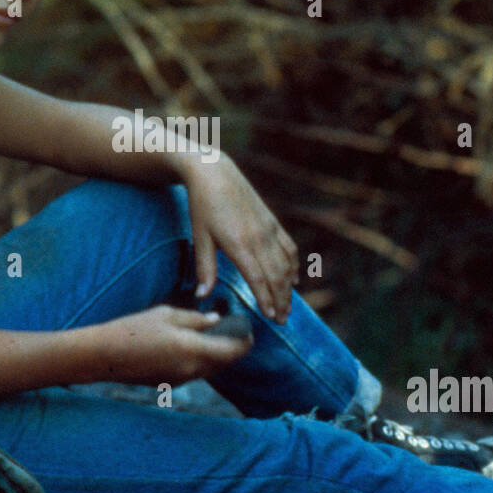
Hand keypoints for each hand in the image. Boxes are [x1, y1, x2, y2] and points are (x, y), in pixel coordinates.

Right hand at [92, 305, 252, 385]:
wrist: (105, 356)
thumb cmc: (133, 329)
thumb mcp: (166, 315)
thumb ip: (195, 319)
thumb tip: (216, 320)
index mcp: (193, 350)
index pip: (232, 351)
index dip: (244, 342)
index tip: (247, 330)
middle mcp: (192, 369)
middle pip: (224, 363)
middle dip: (233, 349)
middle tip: (234, 331)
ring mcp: (181, 380)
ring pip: (210, 369)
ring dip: (217, 355)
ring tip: (214, 336)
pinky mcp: (171, 384)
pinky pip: (195, 372)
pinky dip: (201, 361)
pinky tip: (192, 347)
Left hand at [177, 151, 298, 322]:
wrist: (214, 172)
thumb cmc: (202, 205)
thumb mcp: (199, 237)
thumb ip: (204, 268)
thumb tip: (203, 296)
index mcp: (238, 244)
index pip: (257, 279)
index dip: (266, 299)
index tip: (271, 316)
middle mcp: (258, 238)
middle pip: (275, 276)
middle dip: (280, 300)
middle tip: (282, 320)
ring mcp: (268, 229)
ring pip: (285, 264)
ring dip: (288, 288)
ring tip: (288, 307)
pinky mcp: (272, 221)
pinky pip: (288, 247)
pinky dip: (293, 265)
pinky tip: (293, 279)